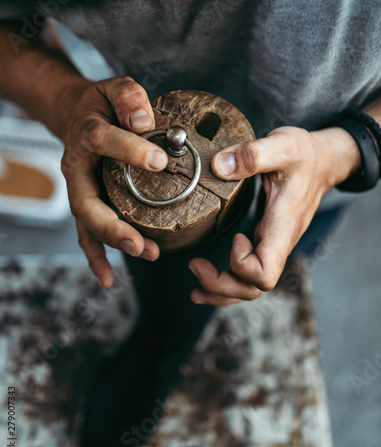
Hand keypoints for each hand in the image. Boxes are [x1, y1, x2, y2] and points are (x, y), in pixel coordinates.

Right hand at [60, 77, 167, 287]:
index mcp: (86, 135)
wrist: (79, 116)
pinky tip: (108, 278)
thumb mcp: (114, 88)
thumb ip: (128, 96)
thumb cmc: (102, 106)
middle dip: (113, 225)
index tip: (159, 161)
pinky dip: (97, 258)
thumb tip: (144, 120)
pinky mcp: (88, 205)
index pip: (102, 140)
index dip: (128, 150)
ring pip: (89, 224)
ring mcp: (81, 191)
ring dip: (115, 243)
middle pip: (86, 201)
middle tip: (139, 241)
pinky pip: (88, 235)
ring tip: (145, 254)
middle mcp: (78, 169)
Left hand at [188, 125, 360, 304]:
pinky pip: (246, 275)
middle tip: (195, 266)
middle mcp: (277, 244)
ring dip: (220, 291)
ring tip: (195, 282)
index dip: (242, 264)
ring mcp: (270, 246)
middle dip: (221, 286)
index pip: (265, 273)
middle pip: (252, 289)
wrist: (321, 161)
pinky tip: (205, 280)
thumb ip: (253, 155)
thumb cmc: (306, 156)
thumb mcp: (283, 147)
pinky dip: (224, 284)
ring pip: (248, 288)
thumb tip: (219, 167)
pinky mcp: (263, 241)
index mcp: (282, 229)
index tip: (235, 236)